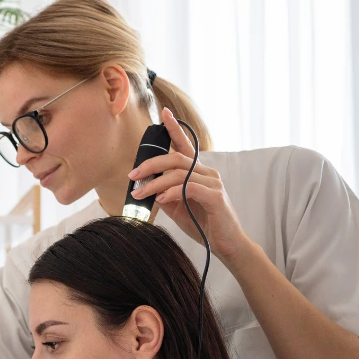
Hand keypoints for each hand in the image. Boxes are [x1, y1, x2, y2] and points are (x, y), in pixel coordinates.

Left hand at [128, 107, 251, 266]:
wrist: (225, 245)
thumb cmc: (203, 224)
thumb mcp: (178, 208)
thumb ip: (165, 194)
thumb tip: (146, 187)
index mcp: (197, 172)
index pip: (185, 145)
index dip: (175, 128)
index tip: (164, 113)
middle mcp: (207, 172)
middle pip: (176, 158)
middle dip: (151, 164)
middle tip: (133, 176)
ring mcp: (213, 183)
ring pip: (179, 174)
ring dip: (156, 183)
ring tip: (140, 194)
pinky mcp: (216, 197)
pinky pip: (190, 188)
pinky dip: (173, 192)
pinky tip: (161, 199)